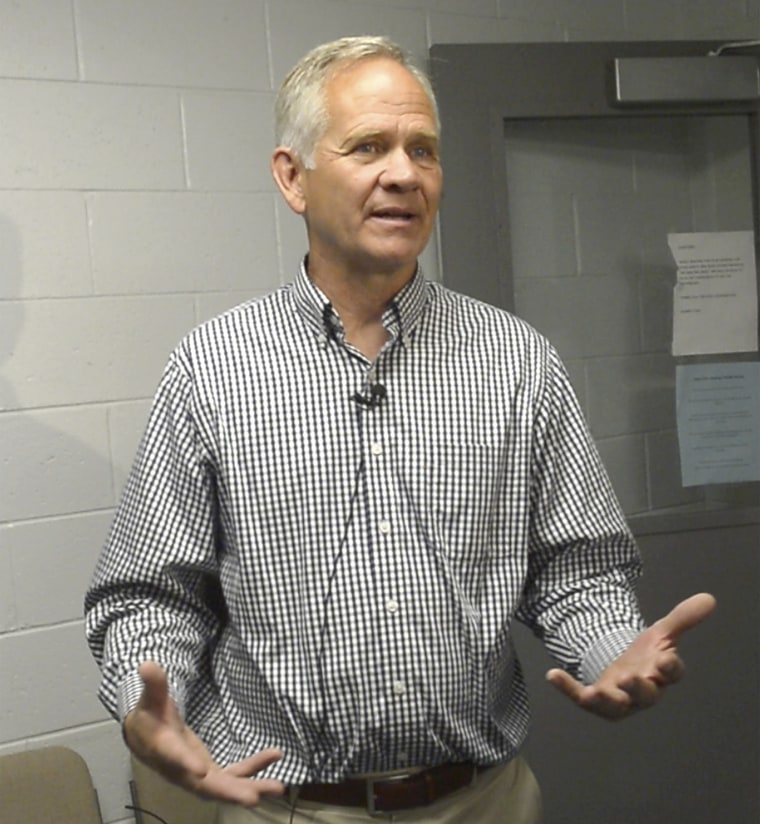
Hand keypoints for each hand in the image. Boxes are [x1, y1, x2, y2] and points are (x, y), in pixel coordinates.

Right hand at [123, 661, 284, 805]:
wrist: (147, 738)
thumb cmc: (150, 716)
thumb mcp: (151, 698)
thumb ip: (154, 683)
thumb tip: (146, 664)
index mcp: (165, 748)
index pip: (174, 758)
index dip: (186, 764)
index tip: (201, 770)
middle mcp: (182, 769)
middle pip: (205, 786)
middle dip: (229, 792)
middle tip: (254, 797)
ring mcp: (198, 774)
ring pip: (224, 786)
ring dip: (250, 787)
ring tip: (279, 787)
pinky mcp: (210, 772)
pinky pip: (234, 773)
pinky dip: (254, 767)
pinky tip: (275, 756)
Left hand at [546, 592, 715, 719]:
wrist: (623, 666)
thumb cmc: (648, 653)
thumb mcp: (661, 632)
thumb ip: (682, 618)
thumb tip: (709, 598)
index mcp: (663, 673)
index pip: (673, 673)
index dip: (670, 666)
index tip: (665, 657)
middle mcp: (644, 691)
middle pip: (646, 694)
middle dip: (638, 687)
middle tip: (628, 678)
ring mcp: (620, 699)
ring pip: (616, 706)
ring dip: (605, 699)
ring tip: (593, 693)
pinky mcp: (596, 699)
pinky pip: (581, 697)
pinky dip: (568, 688)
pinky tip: (552, 675)